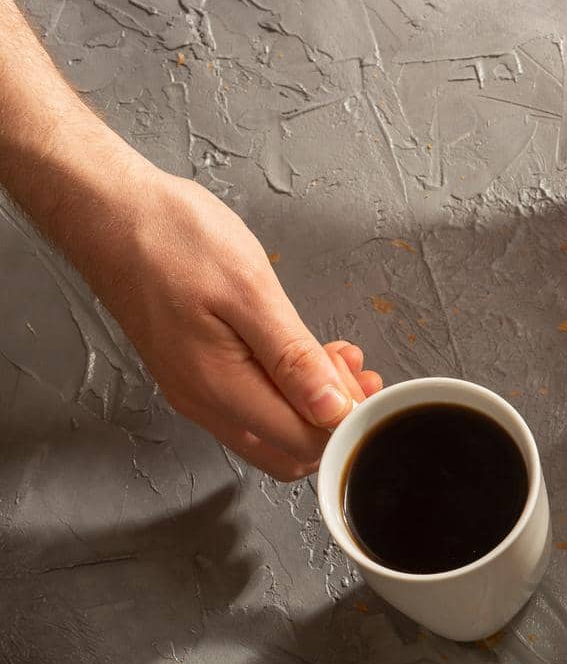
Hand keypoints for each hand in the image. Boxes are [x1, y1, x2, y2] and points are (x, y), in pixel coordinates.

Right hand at [74, 168, 381, 479]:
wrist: (106, 211)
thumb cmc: (171, 239)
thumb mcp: (249, 291)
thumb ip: (293, 358)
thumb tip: (332, 410)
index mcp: (219, 389)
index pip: (303, 444)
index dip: (343, 421)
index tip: (362, 382)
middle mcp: (204, 403)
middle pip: (288, 452)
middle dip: (332, 421)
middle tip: (353, 371)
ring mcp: (196, 391)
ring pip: (271, 430)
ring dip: (311, 404)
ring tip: (335, 356)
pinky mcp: (194, 373)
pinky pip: (251, 404)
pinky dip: (287, 388)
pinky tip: (304, 352)